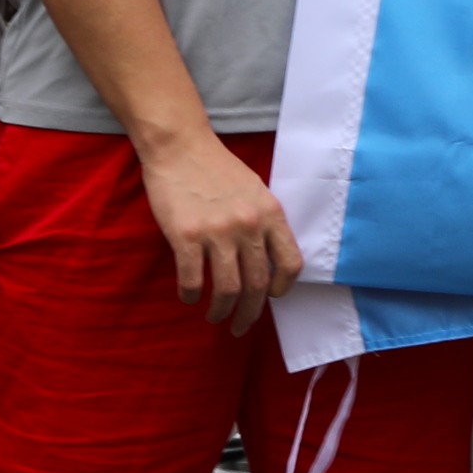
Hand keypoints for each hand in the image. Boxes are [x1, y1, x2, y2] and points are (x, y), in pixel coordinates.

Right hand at [142, 130, 304, 330]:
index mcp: (270, 213)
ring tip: (215, 317)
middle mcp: (248, 224)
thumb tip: (267, 261)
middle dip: (250, 313)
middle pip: (258, 284)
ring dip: (222, 311)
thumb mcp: (255, 190)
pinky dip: (191, 295)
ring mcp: (217, 231)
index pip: (291, 263)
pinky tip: (189, 296)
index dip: (283, 288)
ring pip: (228, 289)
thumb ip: (263, 222)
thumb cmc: (218, 168)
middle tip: (241, 326)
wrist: (181, 146)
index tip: (272, 298)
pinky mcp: (186, 235)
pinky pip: (192, 280)